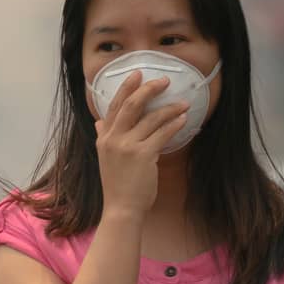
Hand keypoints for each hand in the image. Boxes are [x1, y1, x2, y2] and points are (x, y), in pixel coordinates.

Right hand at [93, 72, 190, 218]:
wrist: (121, 209)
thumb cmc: (117, 185)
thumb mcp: (105, 158)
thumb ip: (103, 137)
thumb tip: (99, 121)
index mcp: (103, 138)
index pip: (114, 107)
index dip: (126, 88)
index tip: (137, 74)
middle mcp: (112, 139)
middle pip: (131, 105)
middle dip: (148, 89)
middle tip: (164, 81)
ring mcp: (127, 147)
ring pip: (151, 118)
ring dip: (169, 108)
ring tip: (183, 103)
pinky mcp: (143, 155)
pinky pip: (162, 133)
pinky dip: (174, 124)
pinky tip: (183, 119)